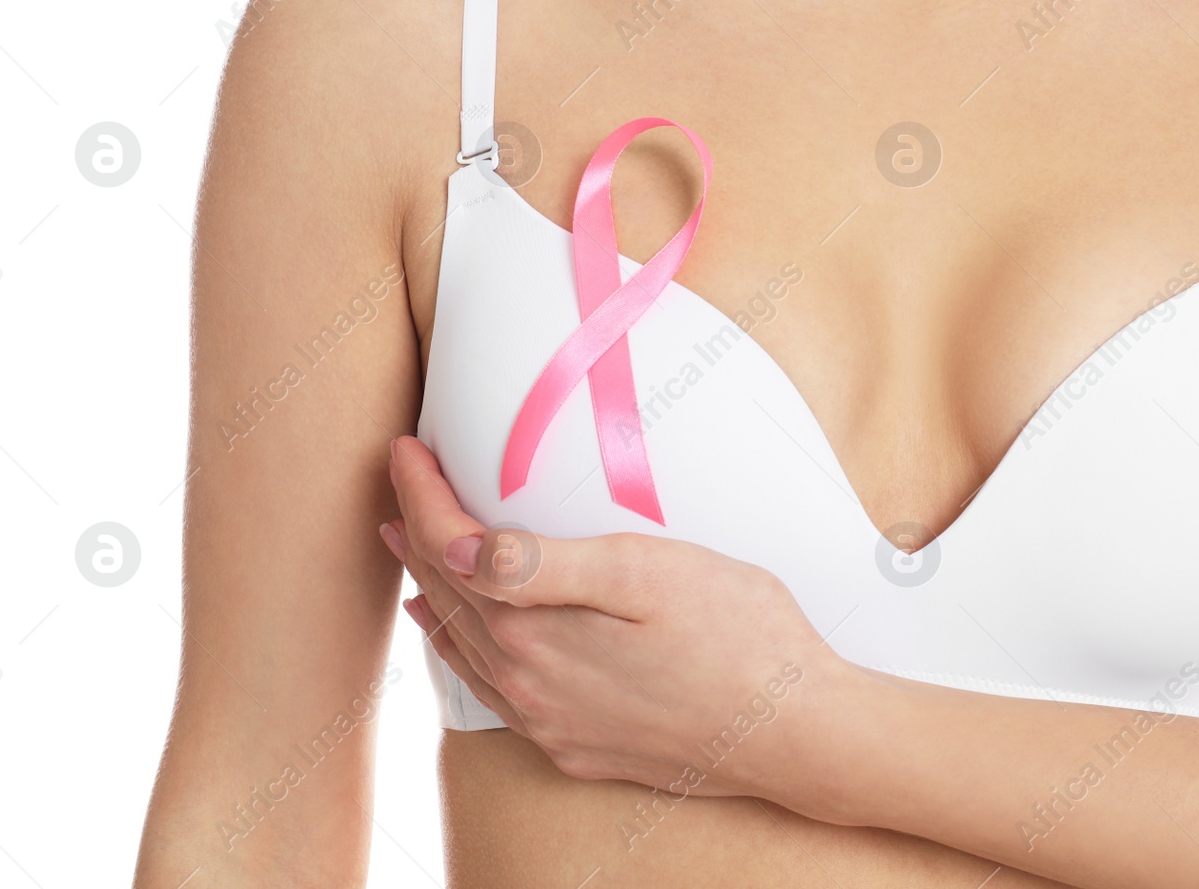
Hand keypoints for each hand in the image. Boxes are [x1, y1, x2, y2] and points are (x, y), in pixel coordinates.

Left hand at [379, 435, 851, 799]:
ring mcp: (552, 724)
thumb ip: (542, 564)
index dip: (420, 495)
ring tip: (414, 557)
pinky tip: (469, 643)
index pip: (450, 550)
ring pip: (466, 650)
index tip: (405, 451)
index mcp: (535, 631)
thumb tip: (457, 549)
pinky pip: (497, 694)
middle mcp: (529, 686)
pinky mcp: (580, 747)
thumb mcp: (645, 572)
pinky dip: (469, 654)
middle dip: (419, 538)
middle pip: (450, 597)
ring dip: (436, 597)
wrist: (796, 734)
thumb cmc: (738, 638)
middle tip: (401, 493)